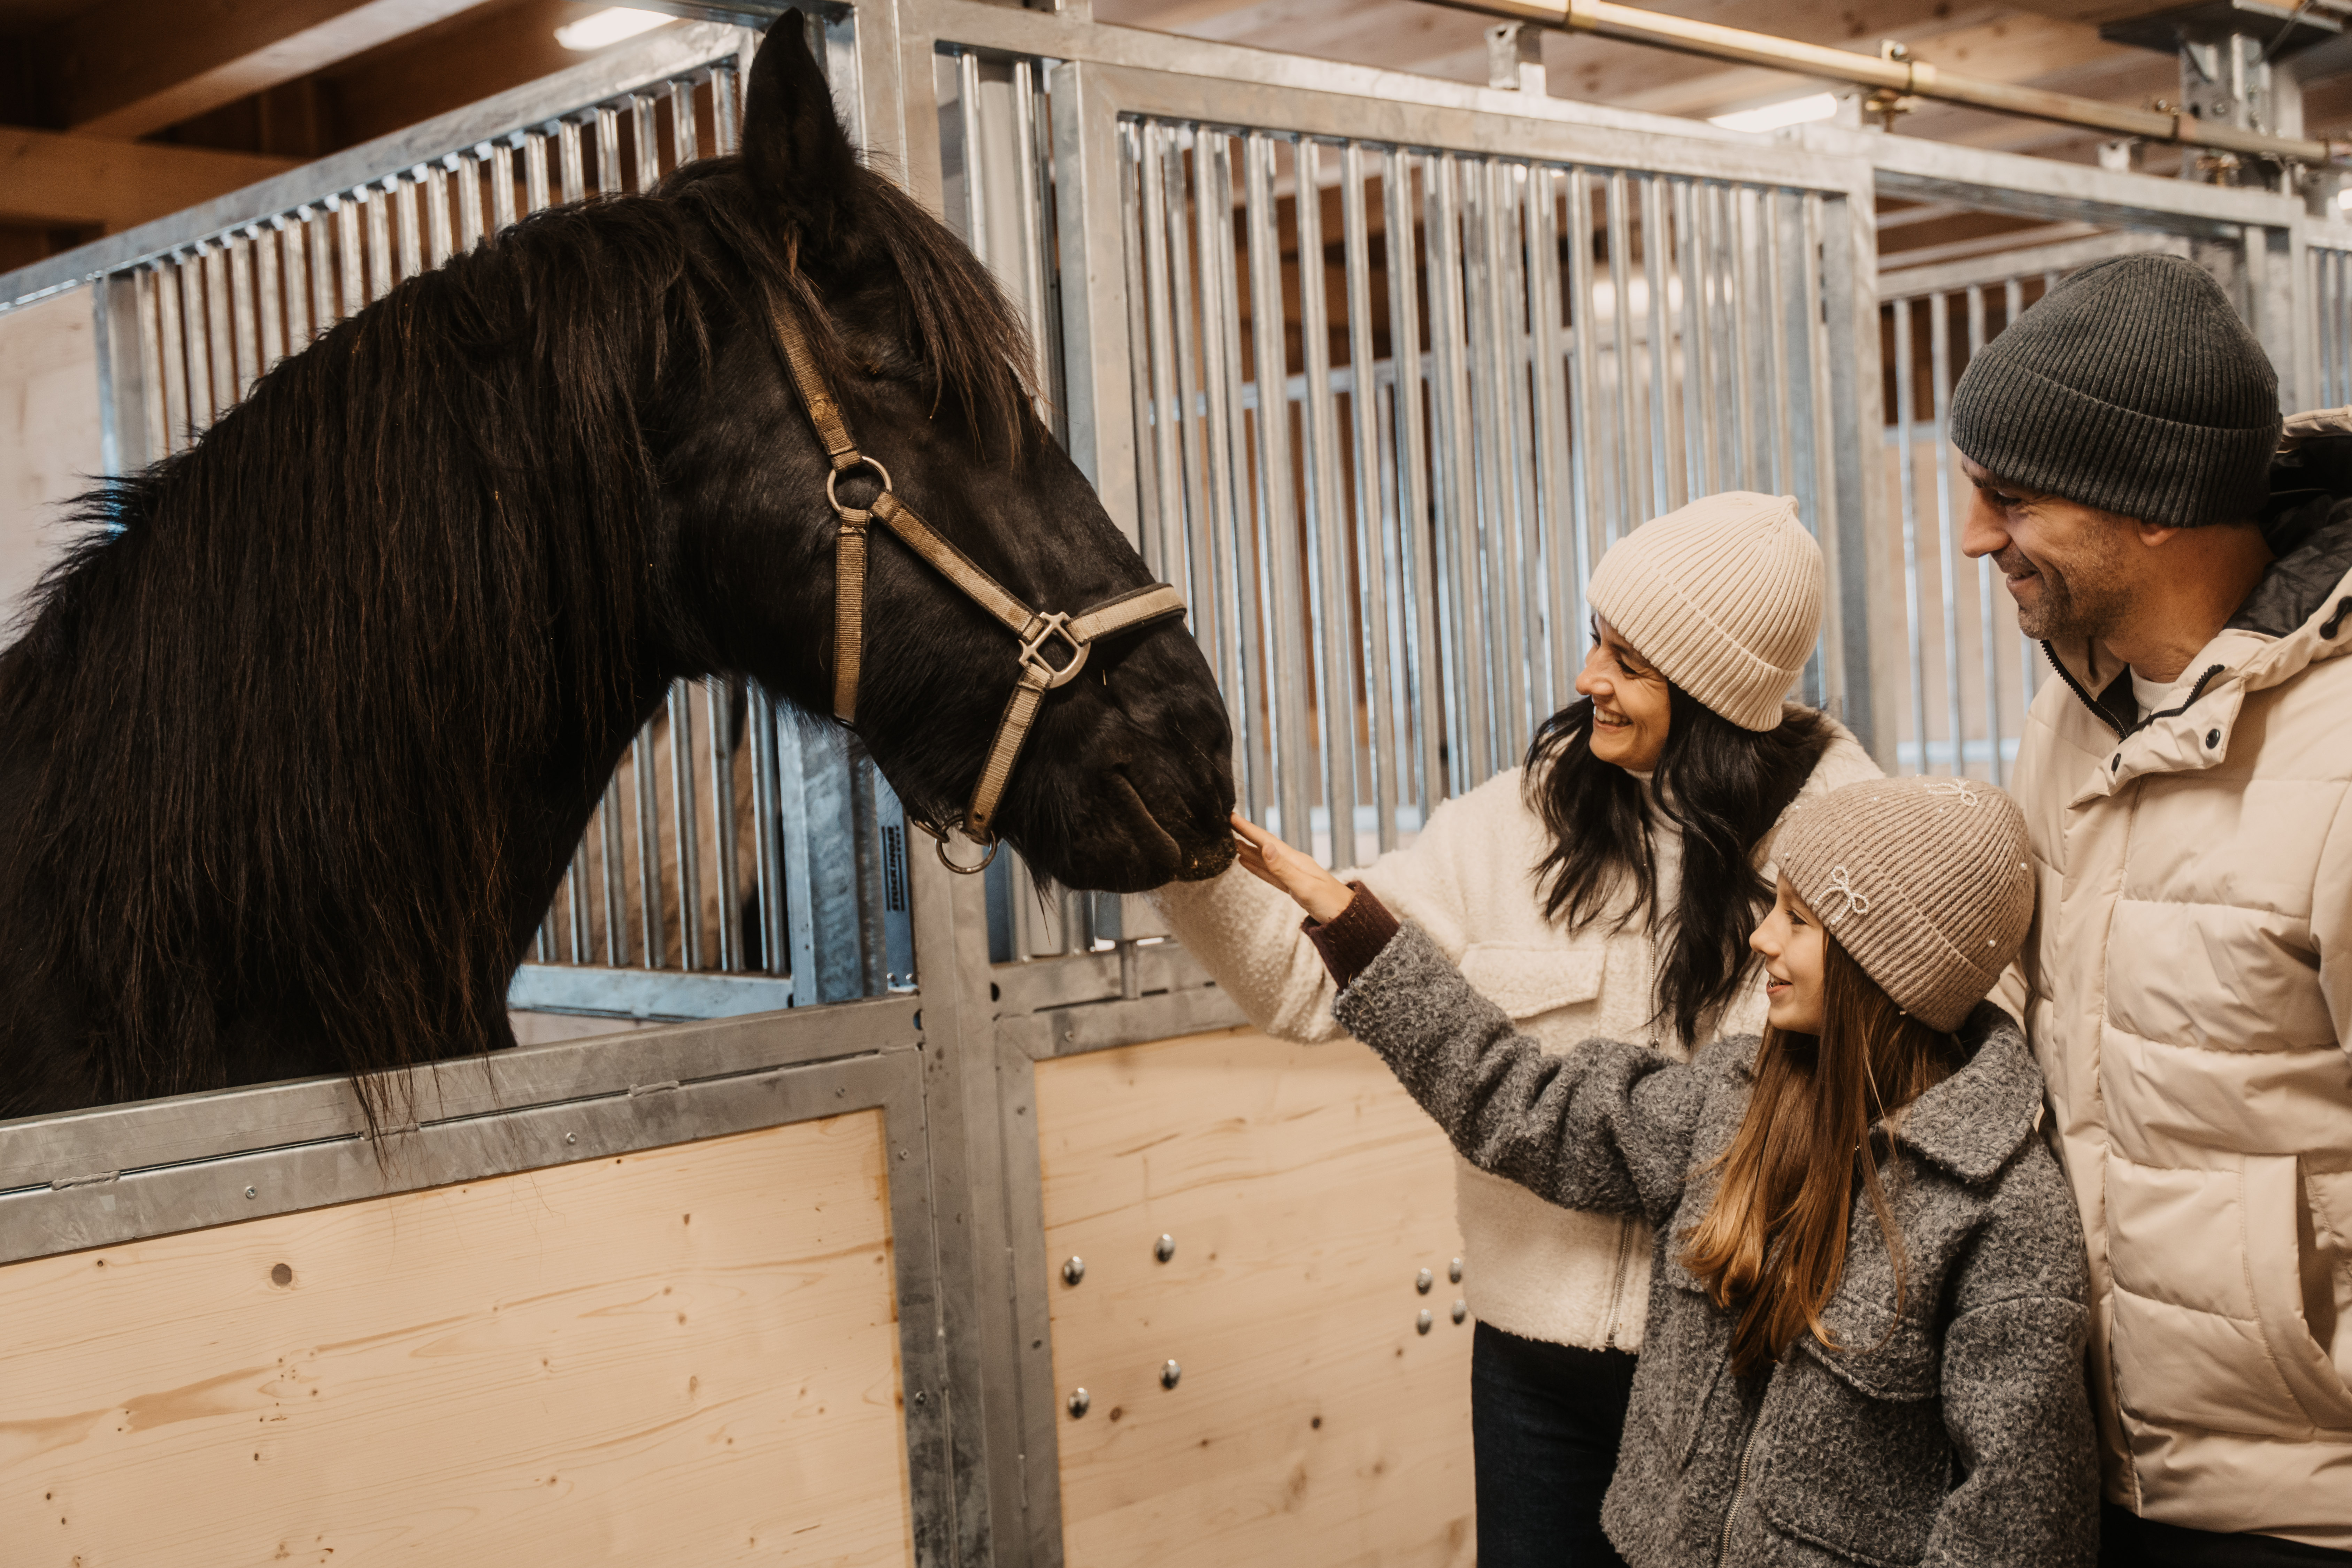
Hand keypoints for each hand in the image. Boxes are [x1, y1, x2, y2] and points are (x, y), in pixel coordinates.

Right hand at [1229, 811, 1354, 923]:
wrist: (1346, 918)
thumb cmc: (1330, 903)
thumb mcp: (1305, 886)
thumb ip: (1283, 868)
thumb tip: (1266, 846)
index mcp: (1295, 860)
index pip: (1267, 841)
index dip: (1248, 829)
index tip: (1232, 817)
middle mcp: (1292, 864)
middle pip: (1264, 846)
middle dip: (1246, 835)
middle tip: (1227, 824)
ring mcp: (1292, 874)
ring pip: (1264, 859)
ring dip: (1248, 849)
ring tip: (1231, 841)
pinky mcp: (1291, 886)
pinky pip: (1269, 873)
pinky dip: (1256, 866)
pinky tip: (1246, 862)